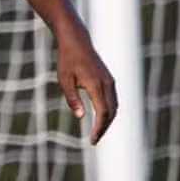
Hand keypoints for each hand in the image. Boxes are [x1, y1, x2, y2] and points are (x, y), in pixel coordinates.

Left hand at [55, 24, 116, 144]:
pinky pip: (113, 100)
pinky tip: (101, 118)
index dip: (99, 128)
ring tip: (97, 132)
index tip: (92, 140)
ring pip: (115, 106)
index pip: (103, 113)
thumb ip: (72, 98)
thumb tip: (80, 117)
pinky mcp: (109, 79)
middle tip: (94, 140)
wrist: (76, 41)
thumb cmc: (67, 60)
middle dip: (104, 128)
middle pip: (111, 112)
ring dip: (108, 120)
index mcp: (96, 85)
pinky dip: (109, 111)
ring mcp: (110, 81)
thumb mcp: (64, 79)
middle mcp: (107, 84)